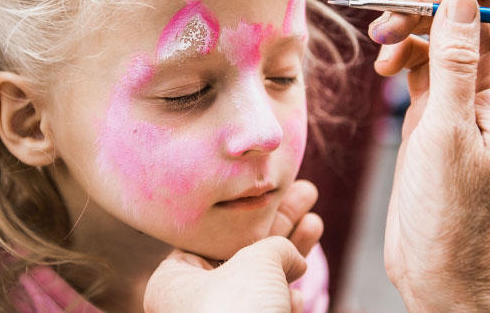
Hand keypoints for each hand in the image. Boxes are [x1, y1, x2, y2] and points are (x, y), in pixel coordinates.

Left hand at [143, 180, 321, 312]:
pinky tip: (302, 287)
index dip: (248, 210)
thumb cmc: (241, 312)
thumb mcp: (257, 260)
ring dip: (291, 251)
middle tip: (307, 193)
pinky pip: (267, 308)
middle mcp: (191, 303)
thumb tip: (291, 255)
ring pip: (259, 279)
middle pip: (241, 251)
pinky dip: (286, 295)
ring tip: (316, 222)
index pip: (212, 233)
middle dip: (280, 224)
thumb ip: (275, 244)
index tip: (275, 189)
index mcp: (173, 281)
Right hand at [369, 0, 489, 310]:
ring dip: (405, 28)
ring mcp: (461, 94)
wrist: (437, 262)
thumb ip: (455, 60)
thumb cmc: (453, 209)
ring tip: (378, 48)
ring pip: (438, 33)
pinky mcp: (433, 108)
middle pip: (469, 12)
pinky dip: (397, 53)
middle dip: (428, 3)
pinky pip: (417, 59)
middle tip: (390, 18)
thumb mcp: (449, 129)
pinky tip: (381, 70)